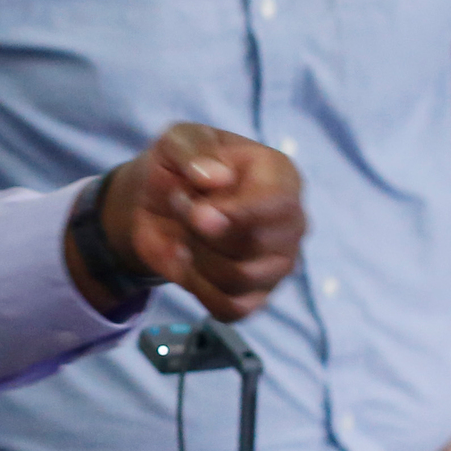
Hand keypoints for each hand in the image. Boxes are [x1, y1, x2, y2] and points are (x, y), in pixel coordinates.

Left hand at [104, 124, 303, 320]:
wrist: (159, 203)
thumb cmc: (180, 166)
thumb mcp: (178, 141)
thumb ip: (194, 151)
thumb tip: (217, 178)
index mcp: (281, 177)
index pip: (277, 204)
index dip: (235, 214)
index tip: (197, 212)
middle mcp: (291, 222)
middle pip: (251, 244)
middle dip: (199, 229)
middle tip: (180, 205)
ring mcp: (278, 263)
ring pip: (238, 278)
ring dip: (195, 257)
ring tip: (183, 233)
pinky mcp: (258, 295)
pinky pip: (231, 309)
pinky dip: (198, 289)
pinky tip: (187, 264)